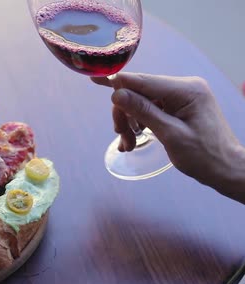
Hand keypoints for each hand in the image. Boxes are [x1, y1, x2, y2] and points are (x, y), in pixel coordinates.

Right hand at [92, 73, 244, 200]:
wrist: (226, 169)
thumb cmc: (204, 156)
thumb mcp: (170, 134)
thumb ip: (143, 111)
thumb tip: (117, 93)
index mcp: (186, 90)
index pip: (143, 81)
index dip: (117, 82)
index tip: (94, 78)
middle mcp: (184, 87)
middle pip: (140, 92)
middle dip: (126, 114)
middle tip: (122, 137)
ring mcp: (182, 97)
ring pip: (142, 102)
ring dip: (131, 123)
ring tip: (129, 144)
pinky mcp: (179, 106)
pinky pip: (151, 109)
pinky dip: (140, 124)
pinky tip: (134, 139)